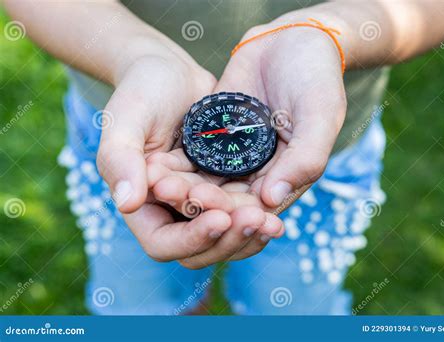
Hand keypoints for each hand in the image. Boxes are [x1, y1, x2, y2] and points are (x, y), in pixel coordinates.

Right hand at [96, 43, 282, 267]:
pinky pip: (239, 210)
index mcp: (143, 204)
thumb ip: (120, 160)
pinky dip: (257, 213)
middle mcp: (170, 210)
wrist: (171, 72)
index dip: (191, 239)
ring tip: (274, 221)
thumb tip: (127, 204)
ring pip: (224, 236)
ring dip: (248, 234)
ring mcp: (198, 201)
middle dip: (229, 240)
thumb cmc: (141, 91)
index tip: (219, 218)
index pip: (163, 243)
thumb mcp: (125, 119)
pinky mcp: (221, 186)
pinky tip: (277, 207)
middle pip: (200, 249)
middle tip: (258, 221)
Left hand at [150, 22, 346, 215]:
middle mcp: (259, 172)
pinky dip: (176, 160)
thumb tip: (271, 200)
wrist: (292, 39)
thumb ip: (305, 158)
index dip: (227, 209)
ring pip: (205, 179)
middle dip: (195, 196)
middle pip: (224, 197)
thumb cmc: (316, 76)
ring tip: (153, 177)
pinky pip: (195, 154)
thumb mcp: (320, 115)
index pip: (255, 206)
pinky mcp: (216, 136)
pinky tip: (153, 159)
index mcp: (287, 176)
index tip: (199, 202)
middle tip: (164, 190)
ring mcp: (235, 154)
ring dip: (180, 182)